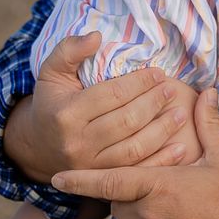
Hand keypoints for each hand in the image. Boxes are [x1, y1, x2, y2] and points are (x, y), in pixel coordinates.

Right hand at [3, 32, 197, 183]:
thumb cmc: (51, 103)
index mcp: (67, 114)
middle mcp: (78, 142)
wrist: (38, 147)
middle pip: (127, 121)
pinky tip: (180, 148)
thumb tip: (97, 36)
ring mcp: (91, 166)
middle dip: (154, 103)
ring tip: (180, 114)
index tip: (158, 72)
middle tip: (172, 90)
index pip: (112, 95)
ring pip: (135, 148)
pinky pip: (137, 173)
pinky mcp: (102, 182)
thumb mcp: (50, 72)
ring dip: (162, 130)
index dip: (139, 82)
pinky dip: (161, 161)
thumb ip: (69, 50)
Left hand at [52, 88, 218, 218]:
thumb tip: (206, 92)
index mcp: (158, 185)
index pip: (108, 181)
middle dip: (130, 194)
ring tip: (173, 215)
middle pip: (118, 201)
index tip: (55, 178)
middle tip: (162, 193)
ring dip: (137, 217)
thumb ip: (208, 125)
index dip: (79, 180)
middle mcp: (147, 214)